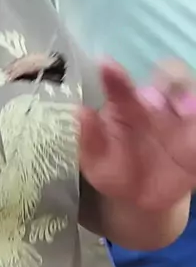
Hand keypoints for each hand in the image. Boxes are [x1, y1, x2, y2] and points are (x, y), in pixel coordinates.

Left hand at [80, 61, 195, 211]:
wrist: (144, 200)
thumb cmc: (117, 173)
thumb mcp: (98, 163)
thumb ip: (90, 140)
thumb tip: (82, 112)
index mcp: (126, 107)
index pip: (121, 86)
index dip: (114, 75)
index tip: (106, 66)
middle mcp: (156, 104)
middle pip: (166, 75)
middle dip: (164, 81)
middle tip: (153, 102)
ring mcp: (180, 116)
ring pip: (189, 88)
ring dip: (186, 94)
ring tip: (182, 110)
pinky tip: (191, 131)